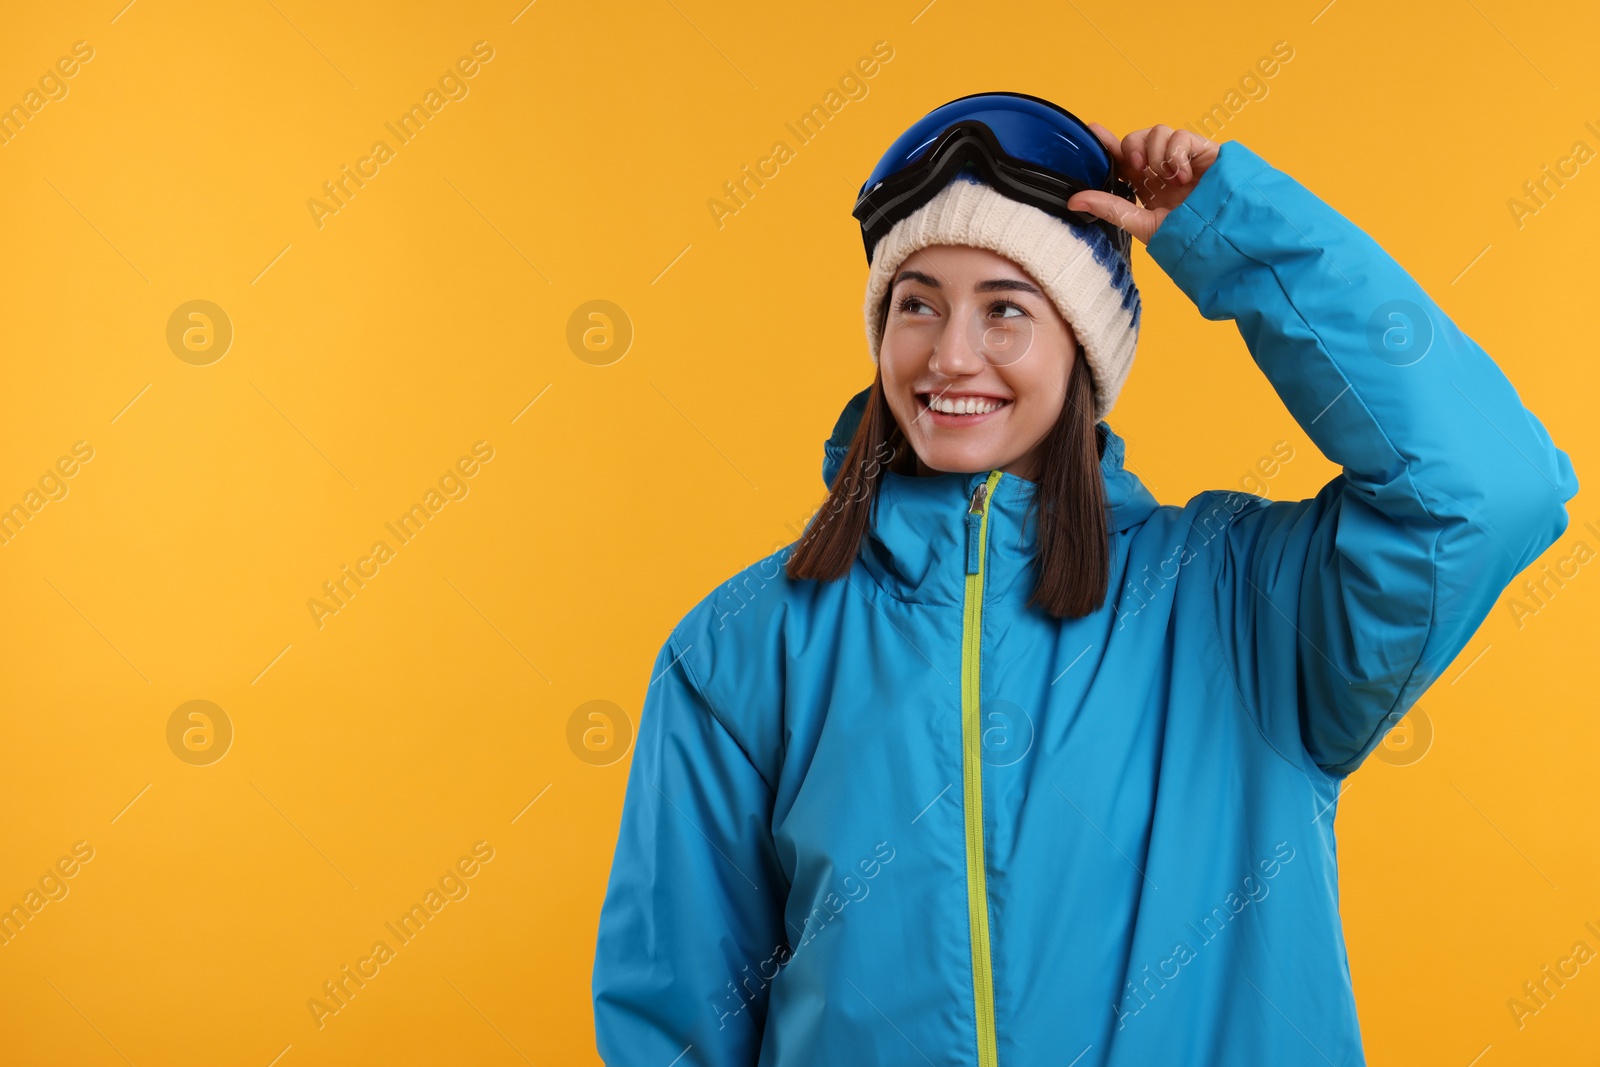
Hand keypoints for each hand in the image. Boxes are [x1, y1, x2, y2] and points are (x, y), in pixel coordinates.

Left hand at [1066, 122, 1220, 245]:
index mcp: (1147, 187)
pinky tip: (1181, 174)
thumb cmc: (1188, 235)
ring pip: (1157, 132)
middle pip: (1136, 140)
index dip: (1107, 144)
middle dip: (1130, 148)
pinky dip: (1175, 153)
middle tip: (1136, 168)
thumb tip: (1074, 200)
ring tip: (1165, 177)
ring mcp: (1183, 159)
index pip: (1123, 160)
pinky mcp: (1202, 150)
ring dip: (1154, 152)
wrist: (1223, 234)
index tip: (1091, 130)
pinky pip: (1180, 136)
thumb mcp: (1141, 223)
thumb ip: (1110, 208)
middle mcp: (1163, 170)